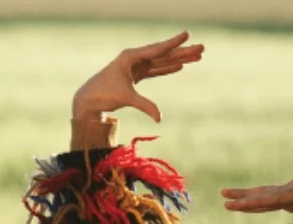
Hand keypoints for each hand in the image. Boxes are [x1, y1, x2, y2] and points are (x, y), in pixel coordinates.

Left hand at [71, 32, 203, 122]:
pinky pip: (156, 70)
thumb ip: (145, 106)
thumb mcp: (126, 98)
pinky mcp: (136, 75)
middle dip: (183, 52)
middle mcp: (135, 58)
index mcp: (131, 57)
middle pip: (164, 54)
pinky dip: (167, 69)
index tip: (187, 34)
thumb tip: (160, 119)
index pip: (157, 49)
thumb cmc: (104, 94)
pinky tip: (180, 67)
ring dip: (179, 60)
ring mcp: (136, 66)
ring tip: (197, 57)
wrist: (90, 99)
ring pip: (162, 62)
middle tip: (202, 48)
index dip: (174, 43)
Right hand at [222, 176, 292, 223]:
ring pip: (268, 194)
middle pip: (268, 192)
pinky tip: (245, 204)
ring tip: (228, 197)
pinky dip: (260, 203)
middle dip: (245, 196)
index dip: (253, 202)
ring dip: (249, 198)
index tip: (235, 204)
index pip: (274, 197)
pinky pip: (274, 199)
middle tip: (224, 195)